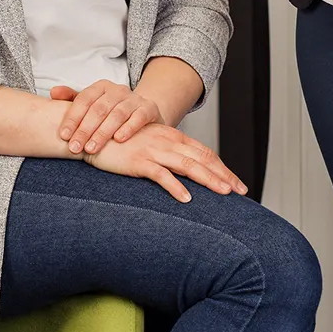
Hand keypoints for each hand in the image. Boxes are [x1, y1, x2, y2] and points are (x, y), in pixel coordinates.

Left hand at [50, 81, 160, 154]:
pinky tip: (119, 140)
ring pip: (117, 114)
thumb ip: (72, 99)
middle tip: (75, 148)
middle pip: (98, 109)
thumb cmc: (111, 111)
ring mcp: (134, 99)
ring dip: (103, 132)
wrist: (143, 112)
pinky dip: (129, 128)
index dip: (72, 118)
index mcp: (100, 86)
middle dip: (85, 129)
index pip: (83, 100)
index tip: (64, 136)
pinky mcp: (149, 109)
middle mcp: (117, 90)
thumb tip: (53, 92)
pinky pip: (138, 117)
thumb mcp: (92, 104)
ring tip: (92, 149)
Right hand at [85, 123, 247, 203]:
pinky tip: (186, 199)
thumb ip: (166, 154)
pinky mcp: (138, 161)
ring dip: (208, 179)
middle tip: (241, 191)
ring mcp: (153, 150)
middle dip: (223, 175)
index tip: (236, 183)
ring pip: (188, 165)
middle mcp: (166, 141)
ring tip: (224, 193)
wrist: (91, 133)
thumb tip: (183, 170)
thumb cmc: (120, 142)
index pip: (204, 152)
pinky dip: (175, 187)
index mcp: (171, 137)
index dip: (222, 167)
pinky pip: (160, 175)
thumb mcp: (148, 144)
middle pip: (202, 158)